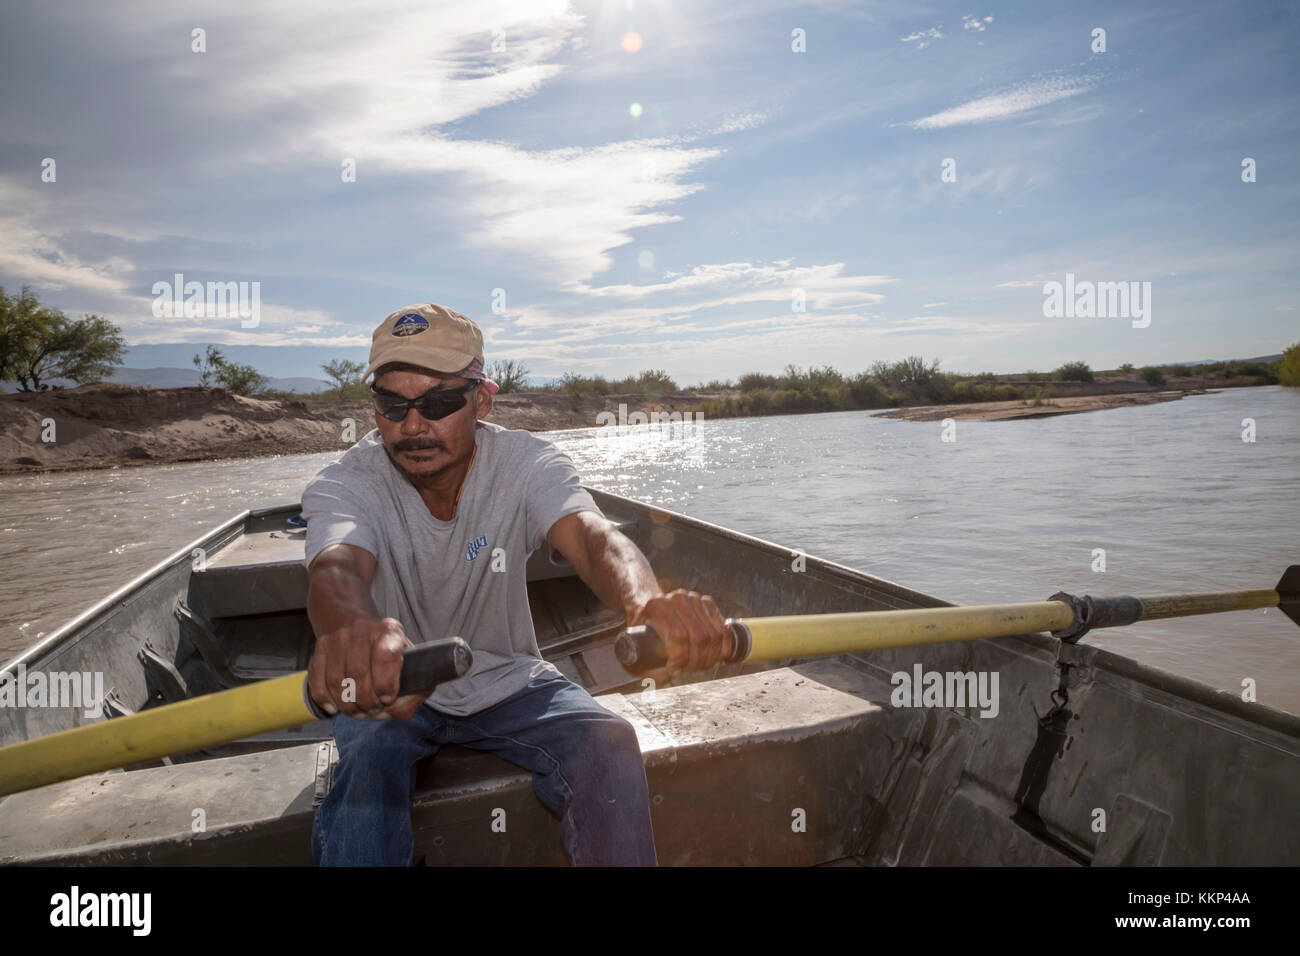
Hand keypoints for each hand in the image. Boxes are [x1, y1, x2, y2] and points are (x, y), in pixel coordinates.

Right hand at [307, 617, 426, 719]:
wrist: (353, 622)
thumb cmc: (386, 648)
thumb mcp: (408, 658)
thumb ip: (414, 686)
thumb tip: (401, 710)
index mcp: (388, 631)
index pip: (386, 657)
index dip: (386, 684)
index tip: (388, 699)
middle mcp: (361, 630)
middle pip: (358, 673)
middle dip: (367, 701)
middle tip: (373, 710)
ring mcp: (338, 638)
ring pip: (336, 681)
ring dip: (347, 705)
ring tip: (358, 712)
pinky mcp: (320, 648)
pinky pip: (317, 681)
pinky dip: (325, 700)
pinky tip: (335, 708)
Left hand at [633, 589, 730, 673]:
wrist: (648, 606)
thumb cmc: (642, 630)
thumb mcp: (636, 646)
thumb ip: (646, 665)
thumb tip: (665, 679)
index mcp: (657, 606)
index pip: (678, 636)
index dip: (681, 658)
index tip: (675, 669)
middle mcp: (677, 598)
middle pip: (700, 637)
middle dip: (698, 660)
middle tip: (690, 670)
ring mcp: (694, 598)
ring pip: (714, 635)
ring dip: (710, 656)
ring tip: (699, 665)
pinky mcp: (707, 602)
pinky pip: (723, 630)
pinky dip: (721, 648)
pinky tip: (712, 657)